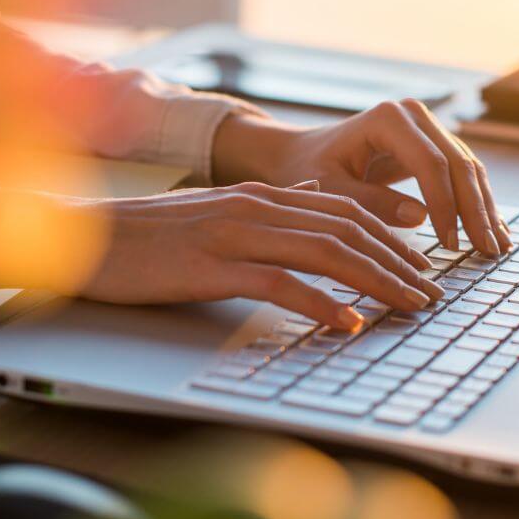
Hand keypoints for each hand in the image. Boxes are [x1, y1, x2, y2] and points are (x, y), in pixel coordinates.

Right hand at [0, 181, 444, 329]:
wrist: (86, 237)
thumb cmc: (150, 235)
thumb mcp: (217, 211)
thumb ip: (268, 207)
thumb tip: (313, 201)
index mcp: (261, 195)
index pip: (344, 211)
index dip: (390, 238)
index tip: (421, 266)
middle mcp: (257, 206)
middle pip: (347, 230)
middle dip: (398, 262)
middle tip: (432, 293)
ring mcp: (235, 233)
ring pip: (325, 252)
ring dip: (376, 281)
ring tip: (410, 306)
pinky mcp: (212, 265)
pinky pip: (279, 282)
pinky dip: (320, 303)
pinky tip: (347, 323)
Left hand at [211, 99, 512, 255]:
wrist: (301, 154)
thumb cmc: (308, 171)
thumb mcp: (330, 191)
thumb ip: (371, 202)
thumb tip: (421, 217)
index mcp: (388, 119)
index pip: (431, 163)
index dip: (445, 205)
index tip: (449, 245)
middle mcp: (414, 115)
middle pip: (458, 163)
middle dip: (476, 210)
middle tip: (489, 252)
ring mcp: (427, 127)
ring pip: (468, 169)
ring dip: (485, 209)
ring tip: (497, 248)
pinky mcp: (433, 144)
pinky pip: (463, 174)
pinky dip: (478, 204)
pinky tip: (492, 232)